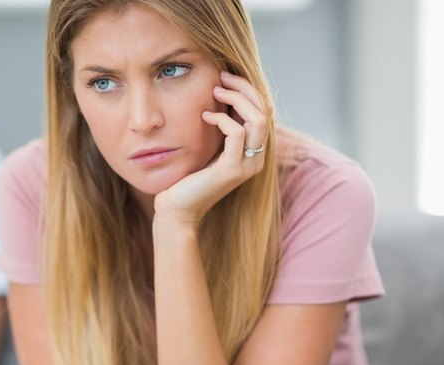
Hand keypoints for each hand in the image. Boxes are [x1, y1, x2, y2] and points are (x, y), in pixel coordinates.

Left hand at [154, 71, 267, 225]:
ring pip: (258, 119)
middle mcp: (257, 158)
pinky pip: (237, 134)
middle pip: (265, 111)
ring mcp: (247, 165)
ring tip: (216, 91)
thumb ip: (220, 129)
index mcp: (254, 151)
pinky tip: (205, 116)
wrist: (178, 210)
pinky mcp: (232, 170)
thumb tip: (219, 96)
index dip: (249, 90)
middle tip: (221, 76)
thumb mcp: (209, 148)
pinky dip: (222, 119)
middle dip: (245, 88)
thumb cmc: (188, 178)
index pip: (264, 112)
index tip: (226, 77)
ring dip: (237, 99)